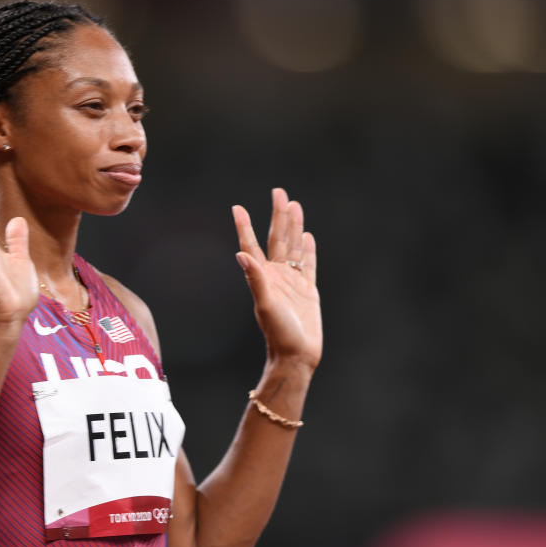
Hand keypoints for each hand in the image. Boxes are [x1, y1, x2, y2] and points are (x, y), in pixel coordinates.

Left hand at [232, 188, 322, 369]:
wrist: (297, 355)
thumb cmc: (279, 333)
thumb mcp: (265, 304)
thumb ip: (256, 278)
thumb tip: (241, 254)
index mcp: (262, 276)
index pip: (251, 245)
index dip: (245, 226)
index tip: (237, 208)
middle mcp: (276, 275)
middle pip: (277, 238)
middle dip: (278, 215)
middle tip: (278, 191)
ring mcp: (292, 282)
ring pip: (294, 247)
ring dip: (294, 226)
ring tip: (294, 205)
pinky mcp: (308, 290)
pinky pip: (308, 264)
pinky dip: (308, 249)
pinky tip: (308, 236)